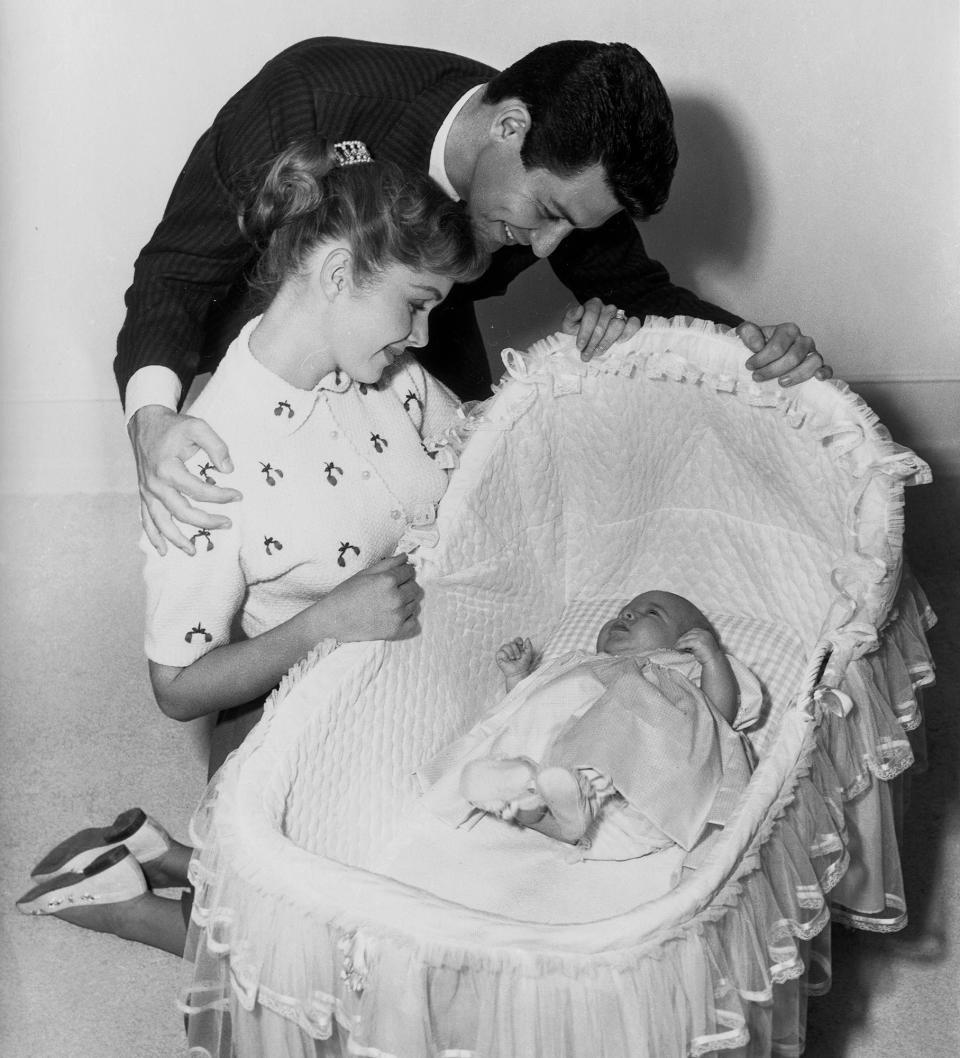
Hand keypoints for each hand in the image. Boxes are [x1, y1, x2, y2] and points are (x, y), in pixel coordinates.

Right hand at [129, 405, 241, 555]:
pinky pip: (146, 519)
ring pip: (161, 522)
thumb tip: (228, 470)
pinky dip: (153, 536)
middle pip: (182, 512)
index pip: (199, 490)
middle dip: (206, 522)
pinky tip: (163, 550)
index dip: (221, 496)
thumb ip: (216, 446)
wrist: (145, 422)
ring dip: (176, 539)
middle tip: (228, 524)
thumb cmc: (174, 426)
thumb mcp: (197, 427)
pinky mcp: (144, 494)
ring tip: (193, 552)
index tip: (239, 496)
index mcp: (167, 469)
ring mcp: (147, 491)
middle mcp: (154, 484)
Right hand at [320, 553, 423, 641]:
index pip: (409, 571)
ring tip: (388, 603)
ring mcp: (397, 616)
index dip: (404, 572)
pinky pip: (413, 622)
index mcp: (388, 580)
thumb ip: (387, 563)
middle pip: (415, 588)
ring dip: (406, 602)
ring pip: (414, 604)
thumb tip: (405, 557)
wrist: (332, 621)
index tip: (397, 576)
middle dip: (406, 586)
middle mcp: (396, 597)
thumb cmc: (345, 594)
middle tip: (392, 590)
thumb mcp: (364, 574)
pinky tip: (394, 616)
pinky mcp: (396, 631)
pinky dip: (406, 618)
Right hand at [496, 636, 534, 678]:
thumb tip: (527, 638)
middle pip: (512, 642)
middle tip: (518, 657)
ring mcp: (504, 652)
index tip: (521, 644)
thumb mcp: (528, 654)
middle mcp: (510, 648)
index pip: (516, 639)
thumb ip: (529, 646)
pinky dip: (505, 655)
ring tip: (513, 659)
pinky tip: (507, 660)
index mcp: (517, 647)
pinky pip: (500, 652)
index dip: (518, 640)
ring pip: (505, 646)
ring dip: (511, 653)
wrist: (518, 672)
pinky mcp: (499, 656)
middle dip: (516, 650)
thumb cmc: (523, 665)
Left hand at [561, 299, 641, 359]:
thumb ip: (570, 316)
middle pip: (604, 322)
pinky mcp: (629, 323)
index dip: (585, 331)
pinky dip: (628, 333)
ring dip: (607, 341)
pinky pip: (634, 324)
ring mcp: (620, 315)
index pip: (591, 314)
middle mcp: (608, 308)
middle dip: (593, 341)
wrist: (588, 339)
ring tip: (598, 352)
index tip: (579, 346)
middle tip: (586, 354)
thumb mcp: (569, 325)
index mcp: (593, 305)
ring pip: (617, 324)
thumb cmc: (578, 331)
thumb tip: (579, 309)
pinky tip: (619, 342)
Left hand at [675, 628, 722, 665]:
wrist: (714, 661)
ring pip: (686, 638)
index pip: (693, 631)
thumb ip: (695, 641)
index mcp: (705, 633)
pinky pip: (685, 643)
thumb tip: (683, 642)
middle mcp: (703, 633)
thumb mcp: (702, 645)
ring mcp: (701, 637)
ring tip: (676, 648)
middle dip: (682, 639)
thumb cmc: (707, 655)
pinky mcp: (697, 642)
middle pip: (688, 634)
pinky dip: (680, 646)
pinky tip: (677, 649)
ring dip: (679, 643)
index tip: (681, 641)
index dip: (686, 636)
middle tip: (677, 645)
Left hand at [737, 322, 832, 386]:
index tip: (749, 366)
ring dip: (796, 375)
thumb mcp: (748, 334)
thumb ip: (748, 332)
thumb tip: (757, 346)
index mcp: (788, 330)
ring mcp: (812, 352)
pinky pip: (826, 368)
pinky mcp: (817, 365)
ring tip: (780, 383)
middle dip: (773, 370)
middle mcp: (803, 340)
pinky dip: (824, 372)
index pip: (777, 347)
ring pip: (812, 362)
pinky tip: (817, 378)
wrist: (764, 353)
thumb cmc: (758, 344)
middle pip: (793, 357)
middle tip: (757, 377)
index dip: (761, 359)